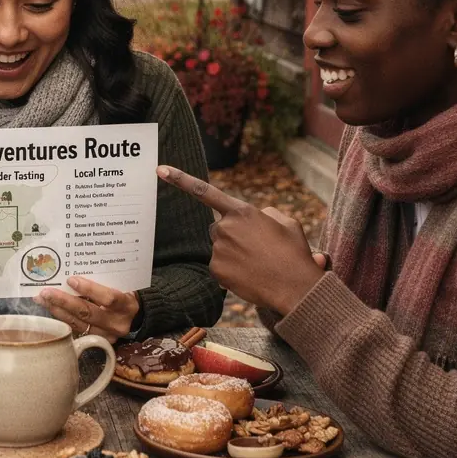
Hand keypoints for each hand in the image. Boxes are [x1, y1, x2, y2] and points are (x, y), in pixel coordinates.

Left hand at [34, 275, 138, 342]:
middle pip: (88, 313)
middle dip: (64, 301)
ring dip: (58, 310)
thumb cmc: (125, 295)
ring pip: (78, 323)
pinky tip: (51, 309)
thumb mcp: (120, 286)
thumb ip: (102, 282)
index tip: (71, 280)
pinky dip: (63, 318)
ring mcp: (107, 336)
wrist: (136, 317)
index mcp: (126, 305)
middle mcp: (117, 323)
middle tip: (46, 292)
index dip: (89, 289)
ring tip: (42, 299)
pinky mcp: (98, 342)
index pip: (107, 298)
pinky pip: (77, 330)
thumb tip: (72, 276)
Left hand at [157, 165, 325, 316]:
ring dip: (233, 254)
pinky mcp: (215, 269)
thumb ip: (264, 214)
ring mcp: (218, 249)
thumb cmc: (294, 254)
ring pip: (220, 248)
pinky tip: (250, 275)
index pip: (205, 191)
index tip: (160, 170)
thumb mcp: (286, 223)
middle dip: (232, 236)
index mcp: (242, 211)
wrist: (296, 288)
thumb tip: (253, 217)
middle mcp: (225, 227)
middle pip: (219, 227)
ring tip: (258, 264)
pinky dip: (232, 271)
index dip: (180, 179)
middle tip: (256, 249)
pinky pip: (219, 266)